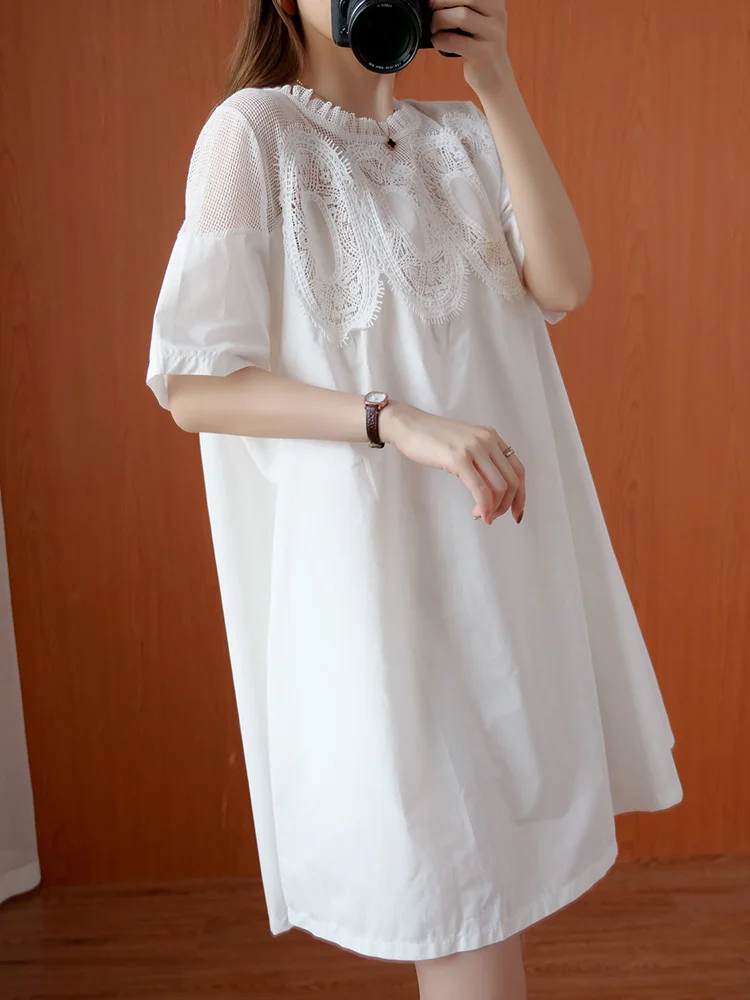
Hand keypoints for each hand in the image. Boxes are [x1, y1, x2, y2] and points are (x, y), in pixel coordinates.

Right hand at [379, 401, 524, 523]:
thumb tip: (491, 492)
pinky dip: (484, 506)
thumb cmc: (432, 439)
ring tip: (482, 515)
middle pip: (512, 481)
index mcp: (492, 437)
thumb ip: (480, 461)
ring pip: (499, 487)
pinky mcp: (459, 458)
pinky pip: (480, 489)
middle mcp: (488, 440)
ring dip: (494, 508)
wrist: (408, 425)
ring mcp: (474, 448)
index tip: (516, 513)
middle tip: (494, 516)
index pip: (518, 469)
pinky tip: (479, 514)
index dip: (520, 495)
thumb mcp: (465, 445)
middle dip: (507, 505)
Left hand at [429, 0, 514, 95]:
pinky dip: (441, 40)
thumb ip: (463, 7)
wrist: (495, 75)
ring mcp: (493, 34)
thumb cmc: (479, 45)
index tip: (434, 0)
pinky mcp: (484, 53)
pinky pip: (456, 41)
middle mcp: (498, 14)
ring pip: (462, 15)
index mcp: (495, 2)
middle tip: (432, 9)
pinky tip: (437, 42)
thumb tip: (433, 1)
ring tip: (435, 28)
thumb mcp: (478, 20)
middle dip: (442, 1)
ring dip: (440, 20)